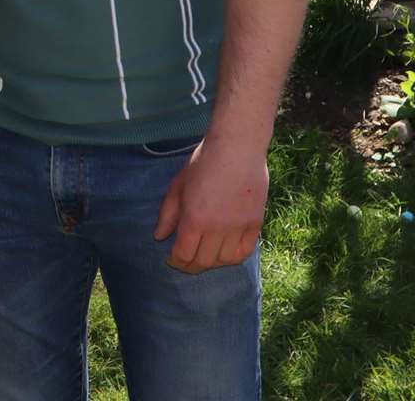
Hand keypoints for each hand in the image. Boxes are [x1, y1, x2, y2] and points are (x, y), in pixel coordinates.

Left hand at [152, 135, 267, 273]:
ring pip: (225, 260)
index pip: (184, 255)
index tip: (172, 260)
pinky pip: (245, 251)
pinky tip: (226, 252)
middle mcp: (217, 228)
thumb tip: (159, 237)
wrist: (237, 147)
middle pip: (204, 262)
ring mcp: (238, 227)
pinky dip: (234, 257)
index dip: (176, 262)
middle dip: (192, 265)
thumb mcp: (178, 185)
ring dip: (213, 262)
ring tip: (206, 255)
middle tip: (187, 261)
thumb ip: (168, 214)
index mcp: (194, 219)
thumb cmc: (203, 162)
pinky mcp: (255, 223)